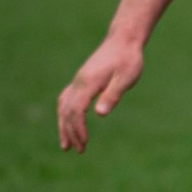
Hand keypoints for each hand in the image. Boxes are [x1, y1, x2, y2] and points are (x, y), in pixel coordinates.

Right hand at [57, 35, 143, 152]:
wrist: (123, 41)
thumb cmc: (128, 59)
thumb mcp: (126, 78)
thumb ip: (113, 95)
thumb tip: (100, 114)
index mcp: (88, 83)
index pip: (76, 110)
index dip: (78, 128)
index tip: (84, 143)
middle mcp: (78, 82)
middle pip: (67, 111)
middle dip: (71, 132)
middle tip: (78, 150)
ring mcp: (78, 81)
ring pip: (64, 106)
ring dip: (64, 125)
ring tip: (66, 144)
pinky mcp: (81, 80)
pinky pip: (66, 99)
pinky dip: (65, 113)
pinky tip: (67, 121)